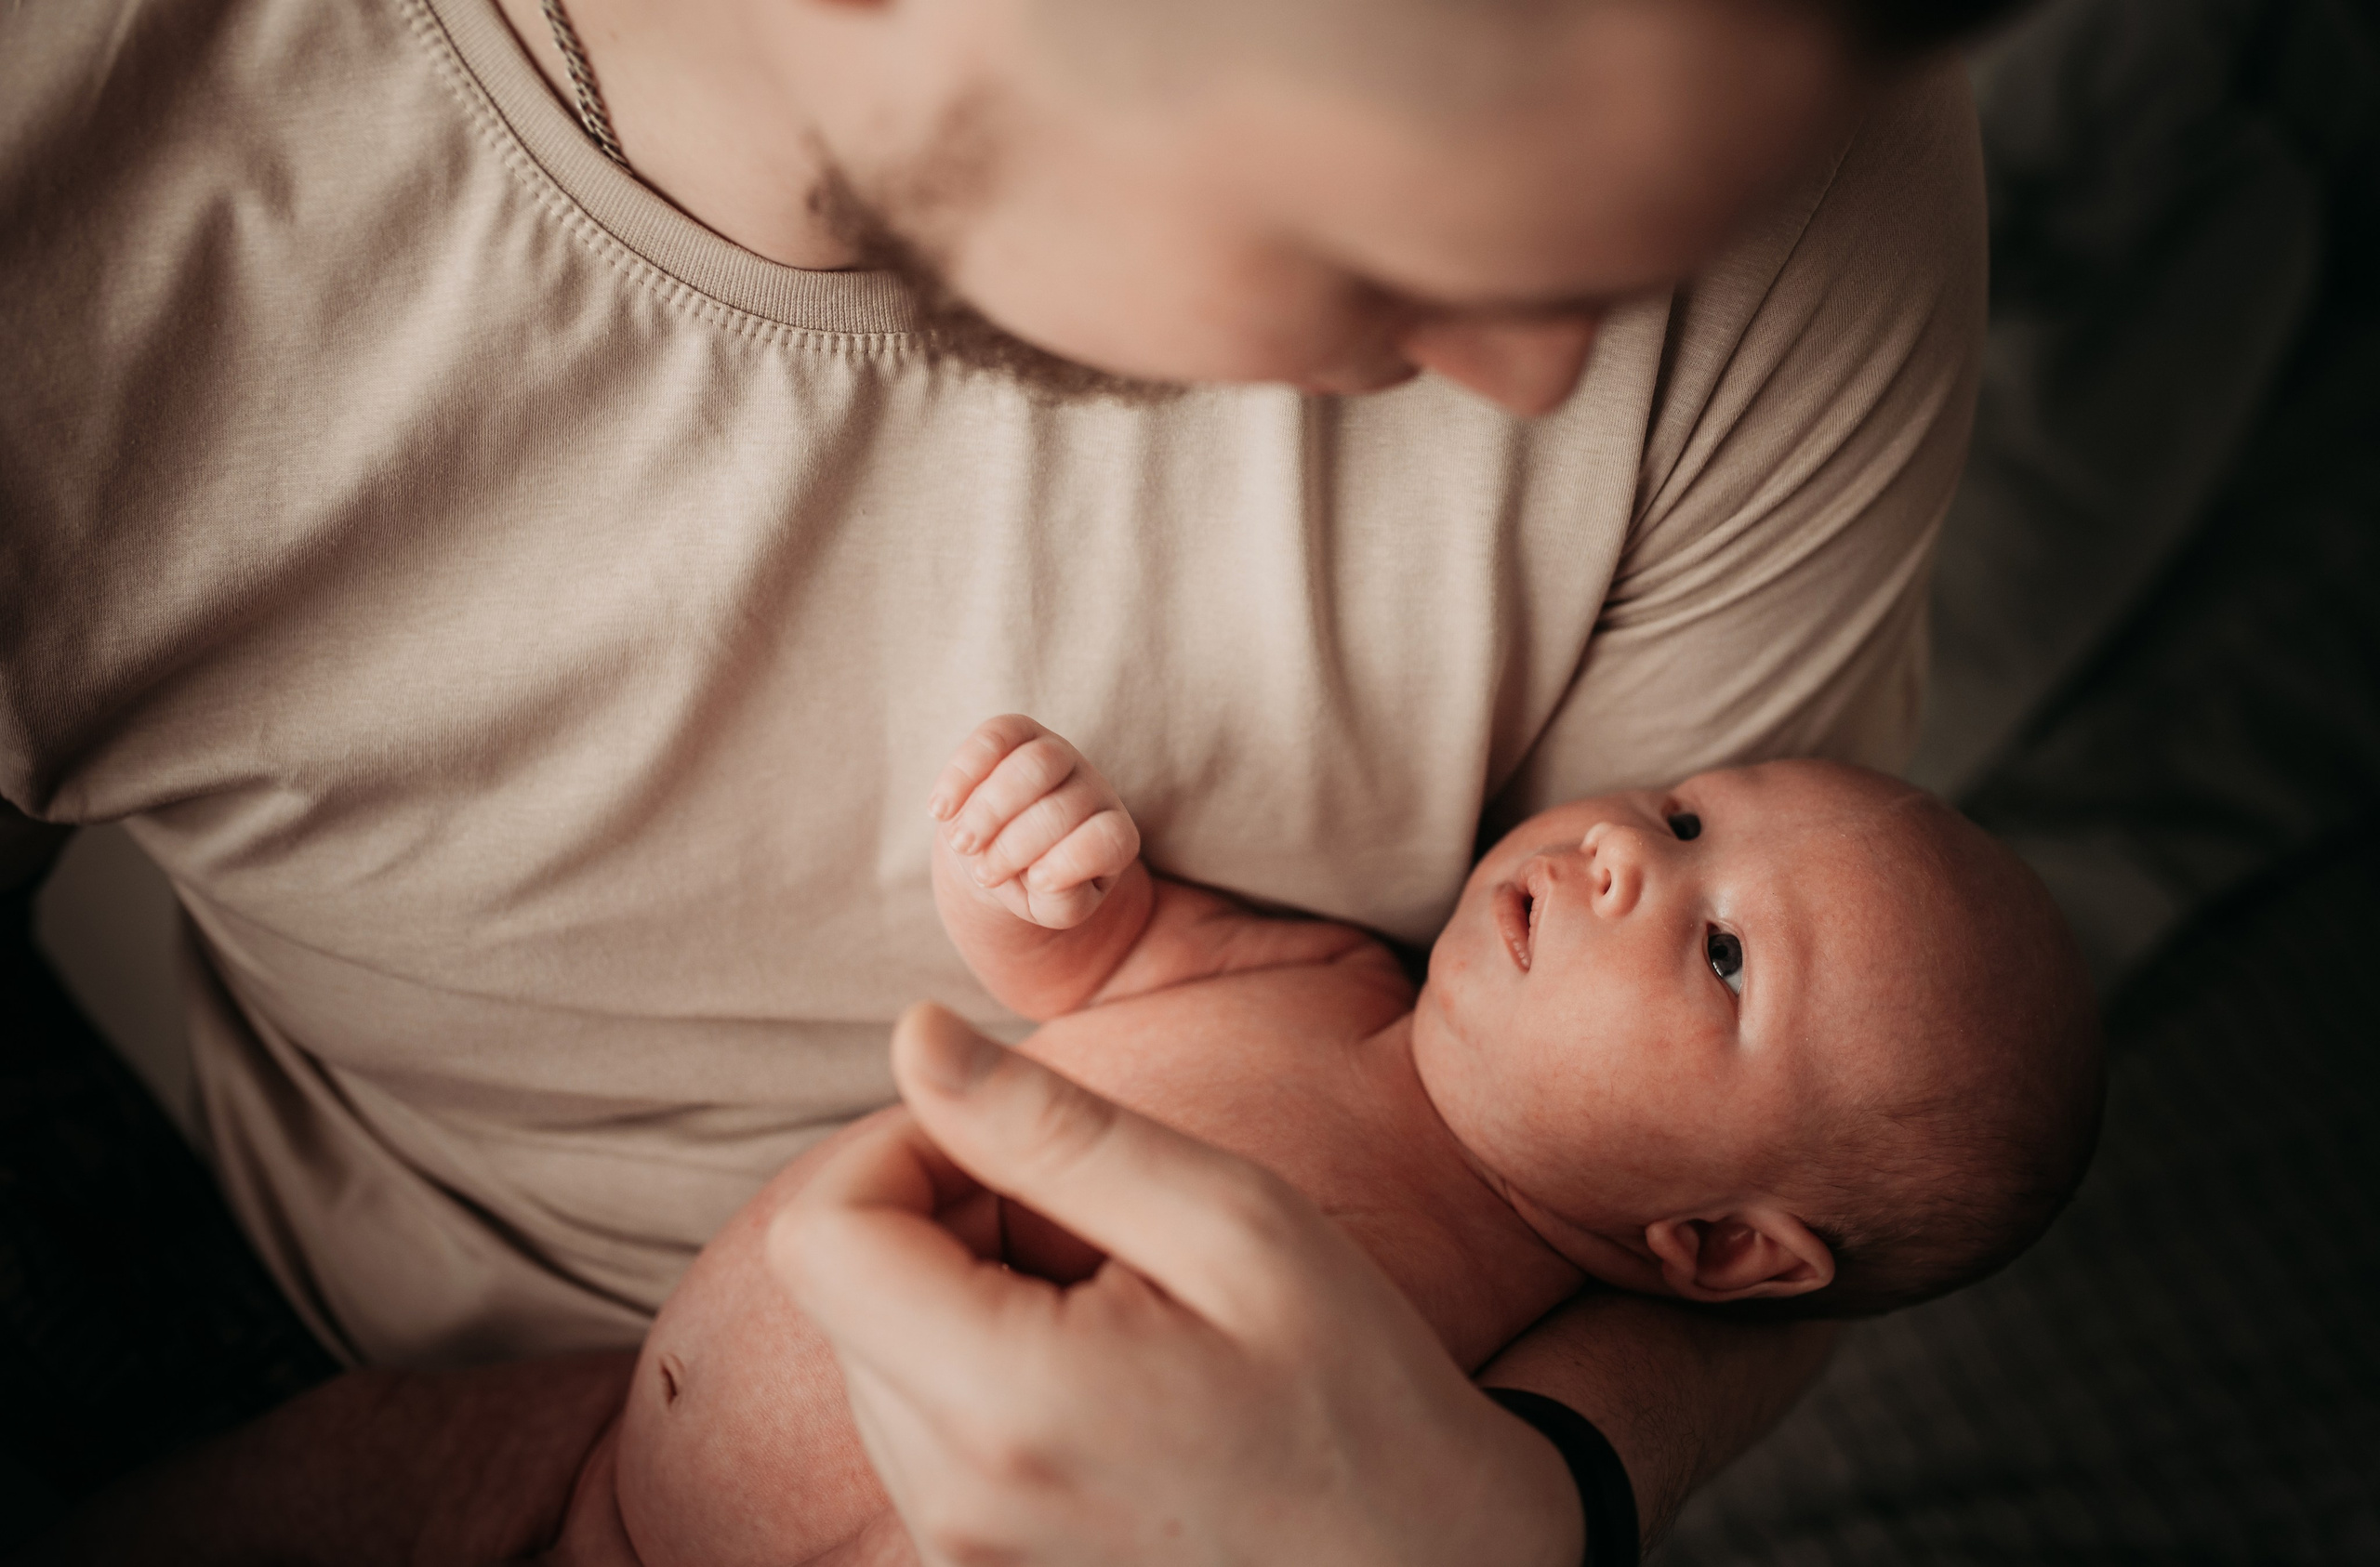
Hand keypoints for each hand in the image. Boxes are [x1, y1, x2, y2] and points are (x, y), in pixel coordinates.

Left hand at [770, 1004, 1585, 1566]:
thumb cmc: (1356, 1390)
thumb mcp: (1229, 1220)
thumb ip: (1049, 1126)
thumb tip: (913, 1036)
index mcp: (1001, 1405)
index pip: (821, 1233)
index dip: (900, 1145)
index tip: (1020, 1141)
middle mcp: (949, 1504)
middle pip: (843, 1295)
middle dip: (943, 1218)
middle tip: (1099, 1221)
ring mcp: (958, 1557)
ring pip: (874, 1361)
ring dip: (964, 1296)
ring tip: (1113, 1304)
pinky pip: (919, 1437)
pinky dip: (981, 1374)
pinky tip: (1104, 1375)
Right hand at [928, 715, 1140, 929]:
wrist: (1003, 851)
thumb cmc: (1034, 885)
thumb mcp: (1053, 907)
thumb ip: (1061, 903)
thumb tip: (1042, 876)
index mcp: (1113, 835)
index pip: (1109, 839)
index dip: (1073, 862)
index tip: (1034, 884)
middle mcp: (1093, 789)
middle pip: (1063, 805)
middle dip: (1016, 845)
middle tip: (984, 875)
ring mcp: (1059, 754)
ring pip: (1036, 763)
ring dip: (991, 808)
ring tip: (961, 843)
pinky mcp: (1019, 732)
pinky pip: (997, 736)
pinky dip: (964, 773)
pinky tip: (940, 811)